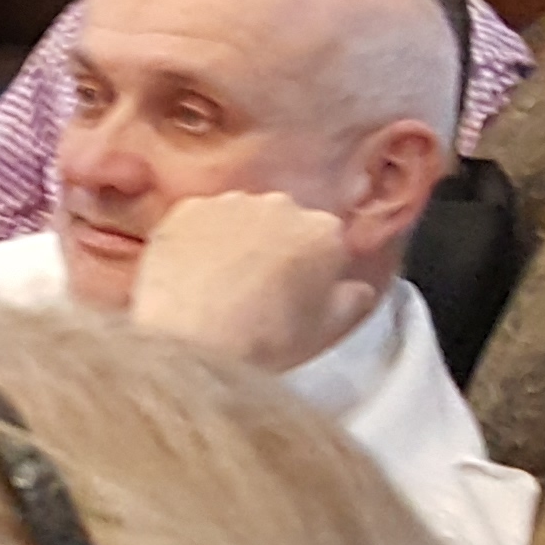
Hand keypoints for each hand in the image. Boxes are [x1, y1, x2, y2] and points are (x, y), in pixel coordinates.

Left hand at [127, 189, 377, 374]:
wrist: (192, 340)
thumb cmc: (264, 341)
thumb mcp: (325, 331)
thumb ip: (350, 300)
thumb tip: (357, 289)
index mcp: (324, 232)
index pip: (328, 239)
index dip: (315, 266)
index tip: (301, 289)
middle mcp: (281, 205)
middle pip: (285, 220)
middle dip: (277, 246)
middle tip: (259, 288)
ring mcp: (231, 203)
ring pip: (242, 215)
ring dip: (237, 240)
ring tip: (220, 284)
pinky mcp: (187, 209)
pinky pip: (200, 219)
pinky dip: (198, 239)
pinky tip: (191, 273)